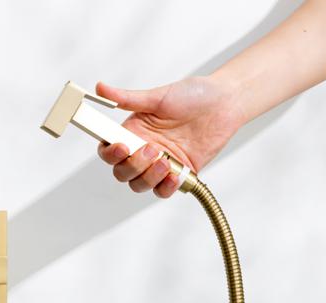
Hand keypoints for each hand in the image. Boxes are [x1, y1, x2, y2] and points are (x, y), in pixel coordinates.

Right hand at [95, 76, 244, 198]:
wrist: (224, 104)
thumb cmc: (193, 96)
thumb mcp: (158, 96)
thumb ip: (128, 99)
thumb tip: (100, 88)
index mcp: (133, 132)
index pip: (109, 151)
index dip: (110, 154)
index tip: (122, 147)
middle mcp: (142, 150)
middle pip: (122, 173)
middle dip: (133, 166)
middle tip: (152, 150)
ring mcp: (159, 164)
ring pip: (139, 185)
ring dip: (148, 177)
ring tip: (165, 161)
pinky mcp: (176, 174)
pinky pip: (162, 191)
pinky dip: (166, 186)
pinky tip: (175, 173)